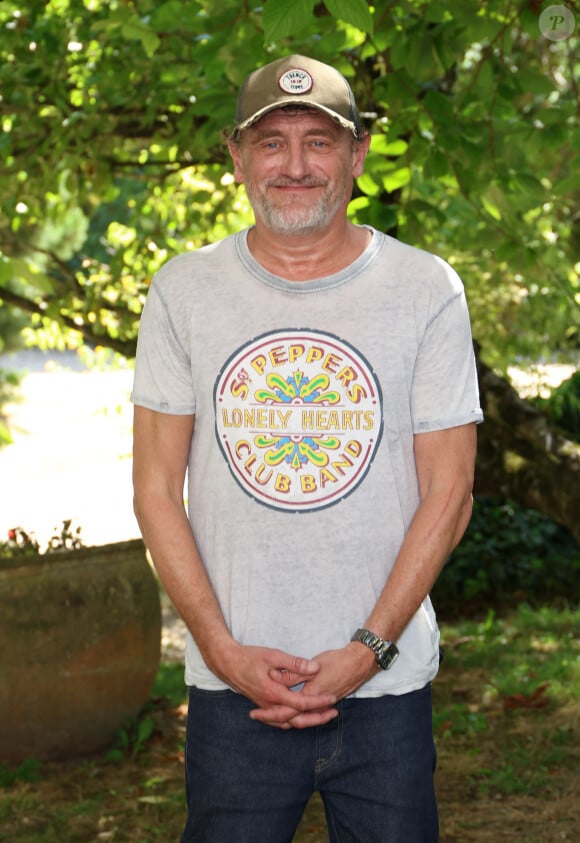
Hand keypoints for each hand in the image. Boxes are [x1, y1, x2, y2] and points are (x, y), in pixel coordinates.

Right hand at [216, 643, 338, 729]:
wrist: (227, 663)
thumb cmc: (249, 657)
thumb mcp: (273, 655)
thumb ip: (294, 663)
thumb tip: (315, 668)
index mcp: (274, 693)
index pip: (302, 703)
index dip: (319, 702)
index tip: (332, 697)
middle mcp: (270, 705)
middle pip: (297, 720)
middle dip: (318, 717)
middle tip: (334, 712)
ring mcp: (265, 708)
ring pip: (288, 723)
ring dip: (306, 721)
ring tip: (322, 716)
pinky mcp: (262, 706)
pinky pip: (279, 722)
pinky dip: (292, 722)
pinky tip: (300, 717)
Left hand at [252, 642, 377, 728]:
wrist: (360, 663)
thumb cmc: (338, 661)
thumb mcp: (314, 664)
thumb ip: (296, 672)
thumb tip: (278, 678)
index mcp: (311, 694)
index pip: (286, 710)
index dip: (269, 713)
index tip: (254, 713)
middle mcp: (316, 704)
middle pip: (291, 719)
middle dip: (273, 719)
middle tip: (256, 716)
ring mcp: (322, 706)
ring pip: (299, 719)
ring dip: (283, 718)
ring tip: (267, 715)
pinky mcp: (326, 703)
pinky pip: (307, 715)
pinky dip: (295, 716)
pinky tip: (288, 710)